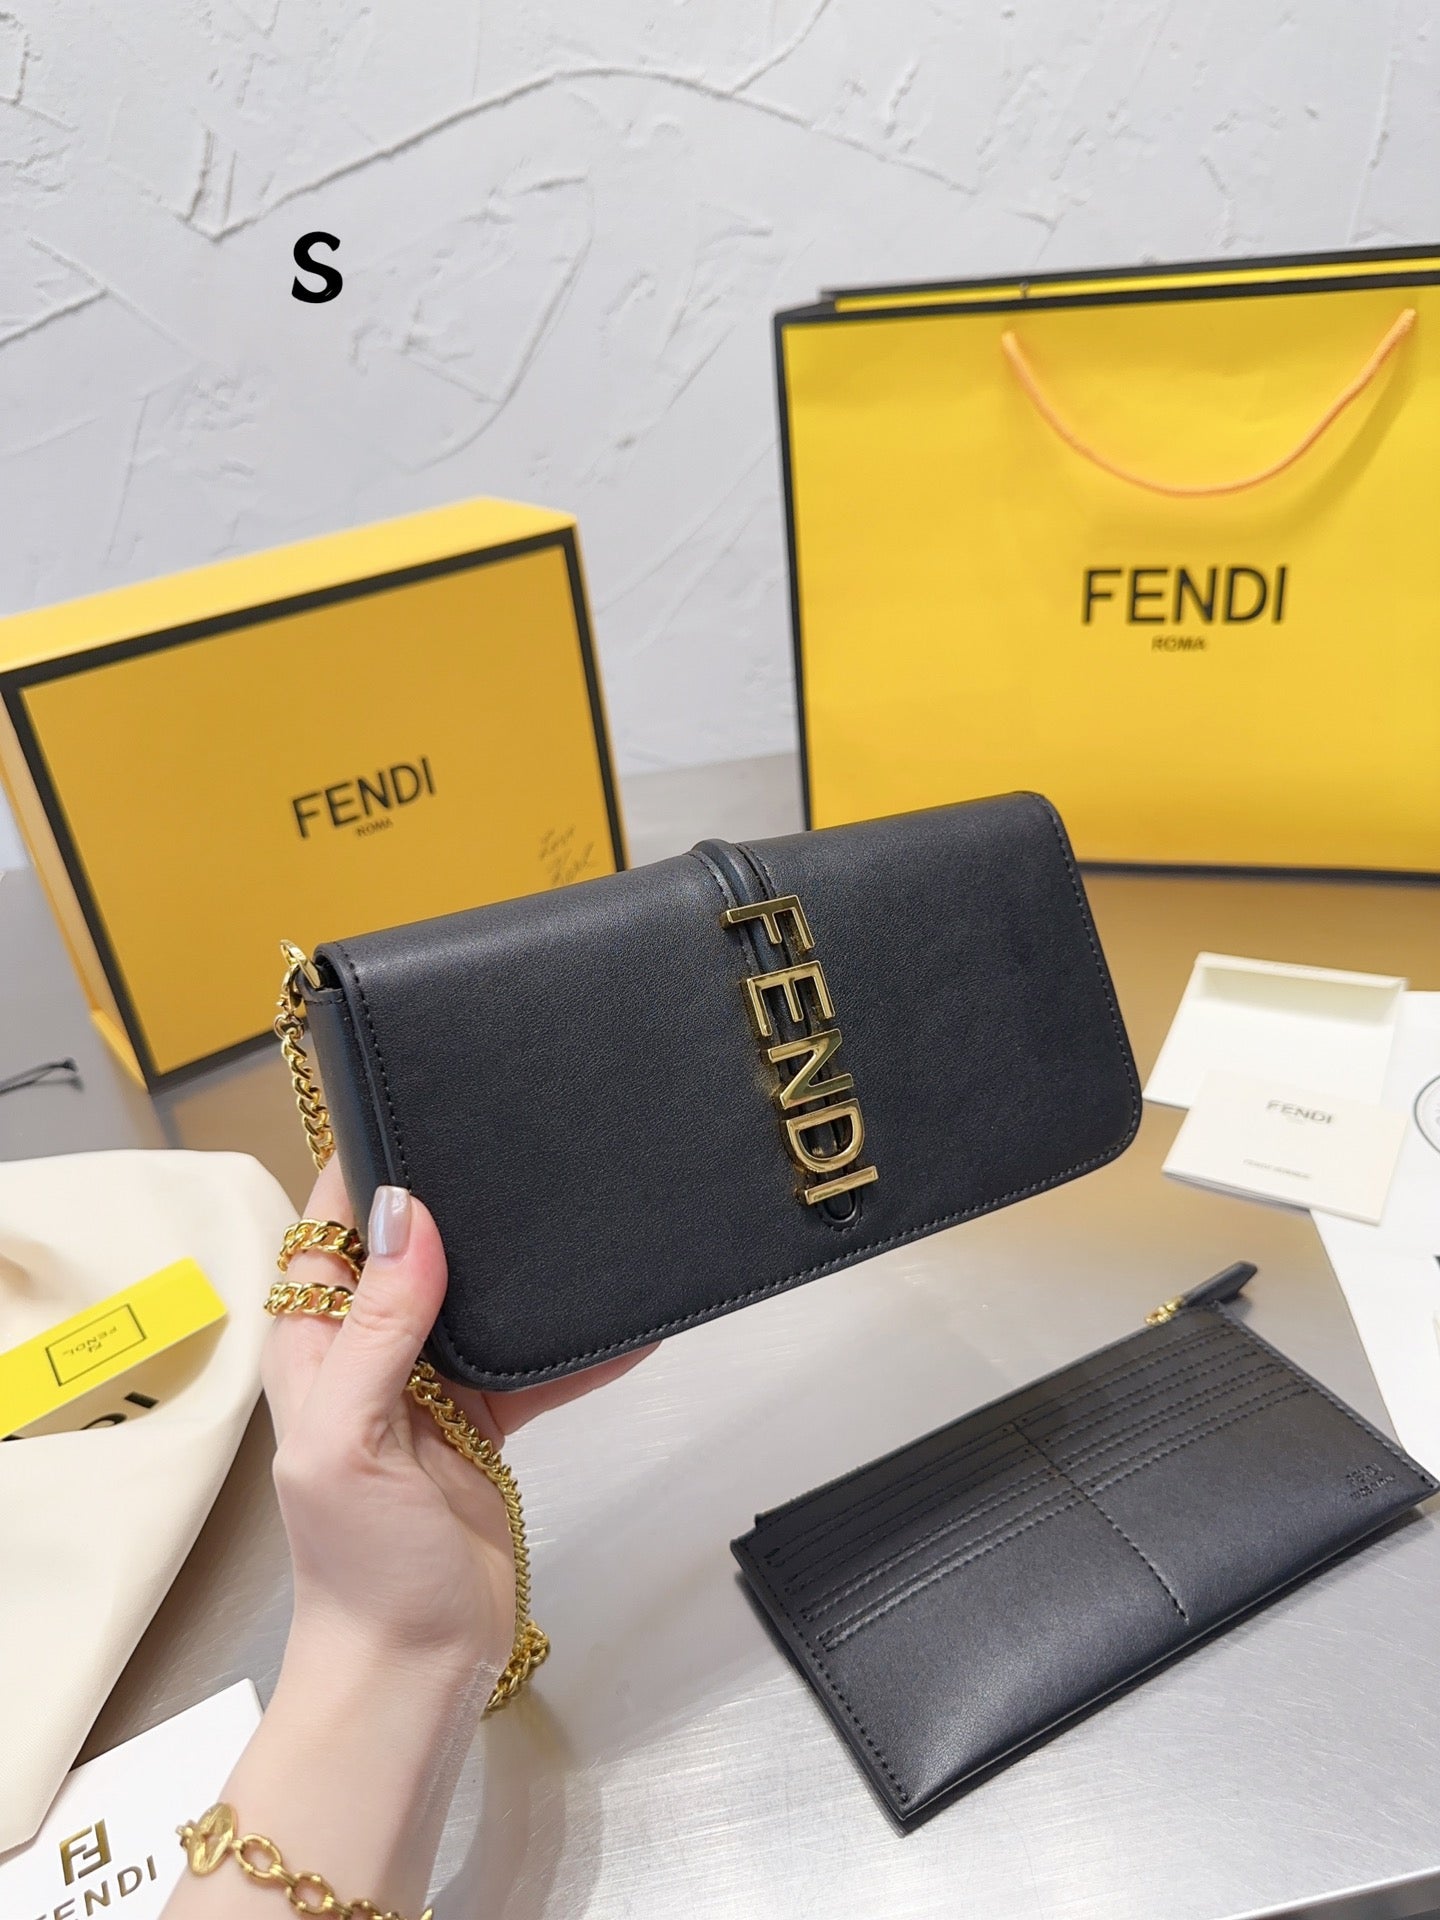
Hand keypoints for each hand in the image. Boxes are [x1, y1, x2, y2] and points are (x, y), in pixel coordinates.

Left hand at [263, 1158, 648, 1691]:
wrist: (416, 1667)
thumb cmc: (360, 1562)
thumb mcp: (350, 1440)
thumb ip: (376, 1329)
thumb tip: (407, 1213)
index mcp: (314, 1343)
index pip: (328, 1228)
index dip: (367, 1168)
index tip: (424, 1107)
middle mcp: (369, 1348)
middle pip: (412, 1246)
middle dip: (456, 1199)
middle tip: (520, 1140)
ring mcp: (430, 1383)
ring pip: (477, 1295)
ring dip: (520, 1265)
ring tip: (577, 1205)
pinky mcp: (486, 1419)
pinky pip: (535, 1363)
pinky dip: (578, 1345)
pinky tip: (628, 1317)